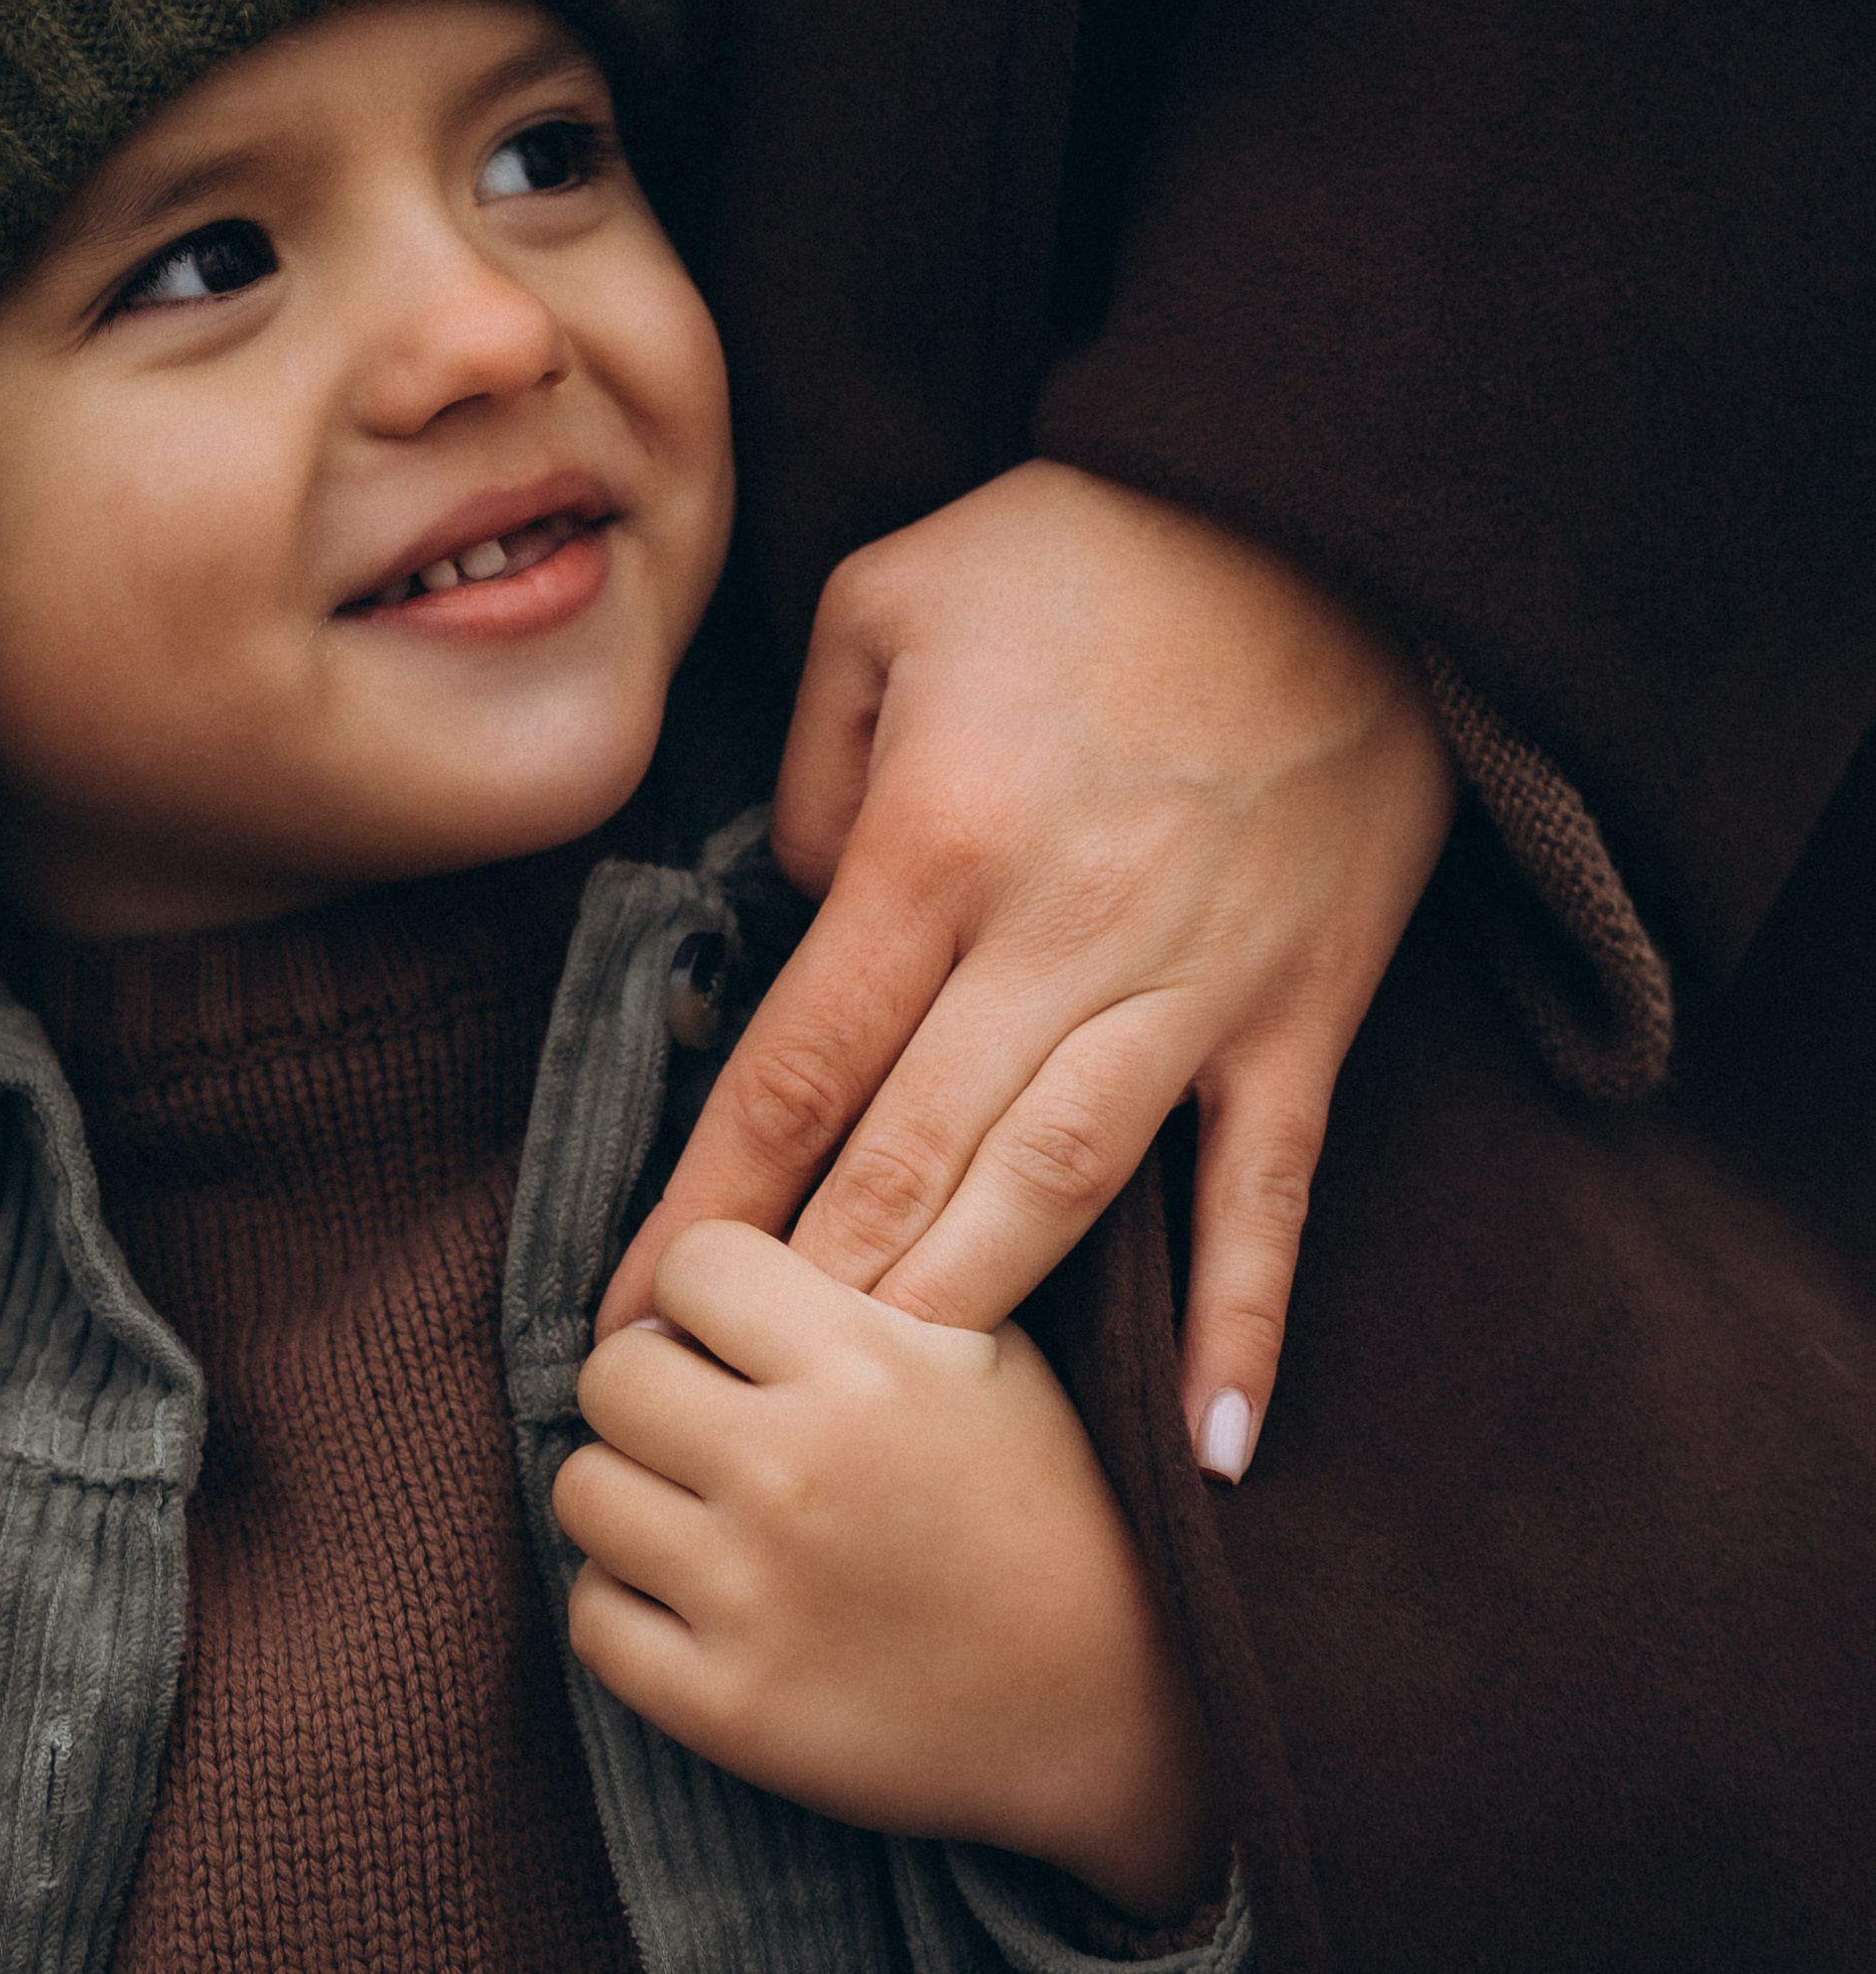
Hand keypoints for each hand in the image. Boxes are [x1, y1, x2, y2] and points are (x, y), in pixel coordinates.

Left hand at [557, 1221, 1223, 1918]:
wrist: (1112, 1710)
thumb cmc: (1054, 1508)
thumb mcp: (995, 1351)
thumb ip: (873, 1274)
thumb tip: (734, 1227)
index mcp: (866, 1364)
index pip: (690, 1264)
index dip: (709, 1296)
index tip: (741, 1336)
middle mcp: (794, 1469)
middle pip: (612, 1373)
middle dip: (656, 1388)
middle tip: (712, 1424)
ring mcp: (752, 1595)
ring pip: (581, 1489)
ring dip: (634, 1494)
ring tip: (708, 1512)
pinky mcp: (726, 1708)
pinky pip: (590, 1618)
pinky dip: (631, 1606)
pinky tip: (707, 1601)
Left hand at [604, 463, 1455, 1475]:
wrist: (1339, 519)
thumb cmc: (1094, 549)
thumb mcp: (888, 595)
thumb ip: (815, 767)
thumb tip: (801, 906)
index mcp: (934, 843)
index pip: (794, 1068)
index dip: (705, 1206)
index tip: (634, 1309)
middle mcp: (1055, 936)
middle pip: (904, 1161)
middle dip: (802, 1304)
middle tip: (720, 1416)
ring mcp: (1192, 987)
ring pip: (1056, 1194)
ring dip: (966, 1323)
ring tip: (887, 1443)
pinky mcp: (1305, 1011)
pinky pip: (1269, 1194)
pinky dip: (1241, 1322)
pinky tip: (1208, 1454)